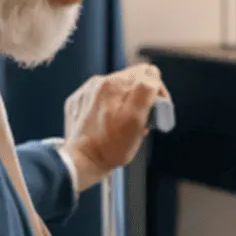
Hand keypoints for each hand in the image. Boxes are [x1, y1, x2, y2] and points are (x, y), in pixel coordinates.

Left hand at [62, 64, 169, 191]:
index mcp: (116, 83)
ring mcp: (86, 91)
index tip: (157, 110)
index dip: (158, 91)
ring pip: (116, 90)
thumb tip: (152, 77)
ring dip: (125, 104)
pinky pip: (100, 98)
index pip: (148, 73)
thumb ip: (145, 92)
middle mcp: (99, 81)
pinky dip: (108, 109)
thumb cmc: (110, 147)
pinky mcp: (78, 101)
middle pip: (132, 80)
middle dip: (141, 99)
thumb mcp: (136, 121)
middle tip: (142, 121)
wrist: (79, 162)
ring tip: (124, 126)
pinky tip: (107, 125)